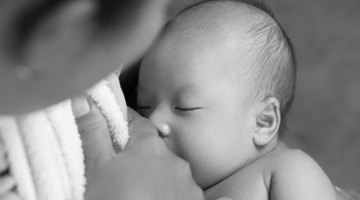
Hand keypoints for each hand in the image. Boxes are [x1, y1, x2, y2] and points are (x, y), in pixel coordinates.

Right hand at [72, 95, 203, 199]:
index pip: (137, 123)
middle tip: (118, 170)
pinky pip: (179, 192)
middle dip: (137, 155)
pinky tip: (154, 199)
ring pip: (167, 172)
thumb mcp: (96, 170)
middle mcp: (175, 162)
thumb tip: (84, 100)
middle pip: (153, 150)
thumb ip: (93, 133)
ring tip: (136, 192)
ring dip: (154, 176)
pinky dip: (167, 194)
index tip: (112, 129)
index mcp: (151, 147)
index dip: (123, 124)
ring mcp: (188, 186)